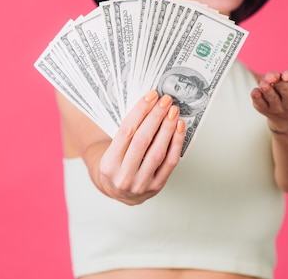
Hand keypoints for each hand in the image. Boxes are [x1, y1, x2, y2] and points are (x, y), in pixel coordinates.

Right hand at [97, 90, 184, 204]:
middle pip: (142, 140)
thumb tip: (149, 104)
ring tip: (173, 112)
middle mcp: (123, 176)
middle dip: (156, 117)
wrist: (119, 192)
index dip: (140, 111)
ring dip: (168, 128)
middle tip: (165, 101)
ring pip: (157, 151)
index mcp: (108, 164)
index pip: (126, 131)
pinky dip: (176, 143)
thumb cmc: (117, 166)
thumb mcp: (113, 150)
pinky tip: (178, 128)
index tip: (151, 96)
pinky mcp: (156, 186)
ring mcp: (141, 183)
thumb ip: (127, 132)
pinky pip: (170, 162)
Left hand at [251, 60, 287, 133]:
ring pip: (271, 97)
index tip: (286, 74)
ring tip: (263, 82)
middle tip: (271, 76)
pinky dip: (256, 98)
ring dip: (266, 88)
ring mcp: (278, 108)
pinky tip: (256, 92)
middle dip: (277, 80)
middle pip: (284, 88)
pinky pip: (259, 104)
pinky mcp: (265, 110)